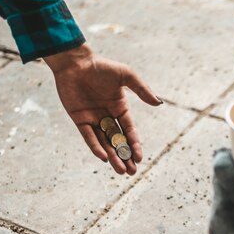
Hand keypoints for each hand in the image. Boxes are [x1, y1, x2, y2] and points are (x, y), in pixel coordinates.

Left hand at [43, 44, 161, 174]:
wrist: (75, 62)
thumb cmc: (101, 66)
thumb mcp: (126, 75)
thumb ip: (141, 89)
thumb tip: (158, 103)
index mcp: (120, 107)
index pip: (130, 130)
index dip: (135, 144)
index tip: (140, 158)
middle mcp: (108, 116)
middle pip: (118, 140)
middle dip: (125, 157)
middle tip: (131, 172)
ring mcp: (93, 119)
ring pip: (104, 142)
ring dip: (113, 157)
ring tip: (120, 171)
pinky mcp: (79, 120)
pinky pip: (89, 137)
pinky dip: (95, 147)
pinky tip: (103, 158)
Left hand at [209, 149, 233, 233]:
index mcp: (231, 189)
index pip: (218, 161)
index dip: (225, 155)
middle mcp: (218, 203)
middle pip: (218, 181)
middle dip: (230, 176)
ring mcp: (215, 221)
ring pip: (219, 200)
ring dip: (230, 196)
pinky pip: (220, 219)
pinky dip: (231, 215)